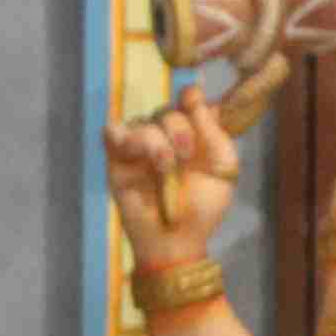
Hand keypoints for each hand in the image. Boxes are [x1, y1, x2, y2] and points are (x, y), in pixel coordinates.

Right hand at [106, 89, 238, 265]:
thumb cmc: (203, 207)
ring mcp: (141, 145)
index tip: (194, 99)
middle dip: (179, 129)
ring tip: (164, 167)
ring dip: (156, 141)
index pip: (190, 102)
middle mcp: (167, 135)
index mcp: (195, 134)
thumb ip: (215, 133)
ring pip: (142, 121)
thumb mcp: (223, 169)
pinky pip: (113, 131)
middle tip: (186, 155)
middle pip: (167, 111)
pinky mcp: (117, 157)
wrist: (177, 238)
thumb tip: (204, 99)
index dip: (191, 97)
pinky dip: (124, 136)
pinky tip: (134, 152)